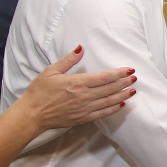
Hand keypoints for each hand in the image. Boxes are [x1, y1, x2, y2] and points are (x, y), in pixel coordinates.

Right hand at [22, 45, 136, 130]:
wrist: (32, 115)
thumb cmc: (39, 92)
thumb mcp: (51, 71)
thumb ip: (68, 60)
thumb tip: (81, 48)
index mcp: (77, 82)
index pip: (104, 77)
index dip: (119, 73)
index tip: (129, 70)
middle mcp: (84, 96)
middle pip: (110, 88)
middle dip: (124, 83)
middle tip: (135, 78)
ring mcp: (84, 108)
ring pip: (109, 101)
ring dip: (122, 95)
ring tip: (133, 90)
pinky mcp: (82, 118)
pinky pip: (102, 113)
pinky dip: (113, 108)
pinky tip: (121, 104)